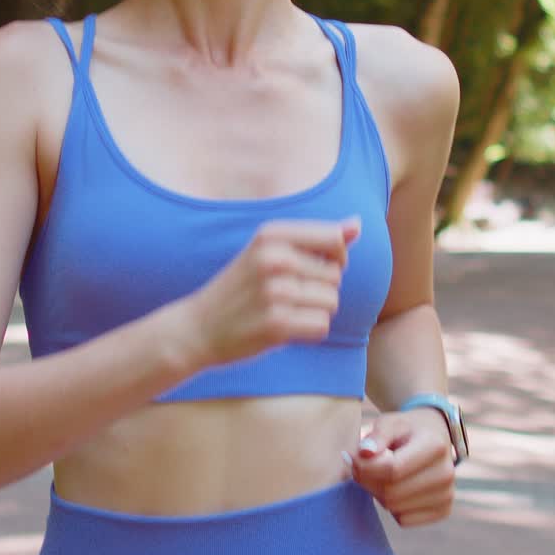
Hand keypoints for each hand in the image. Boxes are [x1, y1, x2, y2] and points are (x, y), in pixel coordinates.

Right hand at [188, 217, 360, 367]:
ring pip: (332, 301)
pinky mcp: (277, 324)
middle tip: (287, 295)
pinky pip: (321, 325)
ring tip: (286, 310)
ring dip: (316, 310)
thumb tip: (358, 224)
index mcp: (271, 235)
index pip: (335, 240)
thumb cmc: (241, 287)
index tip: (315, 267)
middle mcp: (273, 259)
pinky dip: (309, 330)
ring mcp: (275, 292)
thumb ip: (317, 238)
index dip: (336, 257)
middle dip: (320, 288)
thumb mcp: (270, 251)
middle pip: (335, 275)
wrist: (196, 328)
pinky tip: (285, 328)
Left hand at [342, 408, 454, 526]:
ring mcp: (447, 494)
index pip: (392, 469)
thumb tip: (364, 452)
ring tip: (380, 475)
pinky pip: (403, 520)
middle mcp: (446, 473)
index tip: (352, 457)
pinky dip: (392, 508)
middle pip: (391, 492)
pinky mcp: (443, 511)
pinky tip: (396, 488)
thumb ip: (377, 435)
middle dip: (367, 481)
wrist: (433, 439)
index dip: (364, 467)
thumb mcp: (390, 422)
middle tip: (361, 467)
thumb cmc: (406, 430)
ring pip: (394, 508)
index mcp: (434, 446)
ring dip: (377, 493)